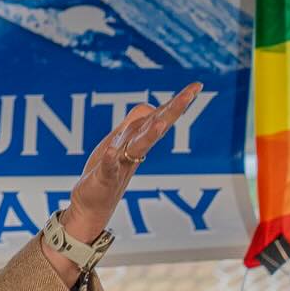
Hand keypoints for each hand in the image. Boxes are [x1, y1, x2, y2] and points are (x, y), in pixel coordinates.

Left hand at [63, 81, 204, 239]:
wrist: (92, 204)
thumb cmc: (108, 169)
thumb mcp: (120, 141)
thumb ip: (134, 124)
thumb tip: (149, 106)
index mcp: (138, 140)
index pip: (160, 117)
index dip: (177, 102)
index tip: (197, 86)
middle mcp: (134, 151)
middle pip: (156, 128)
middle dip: (172, 111)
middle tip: (191, 94)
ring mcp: (120, 165)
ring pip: (138, 147)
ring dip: (149, 135)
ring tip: (161, 122)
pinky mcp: (104, 178)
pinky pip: (108, 168)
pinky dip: (110, 160)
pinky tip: (110, 152)